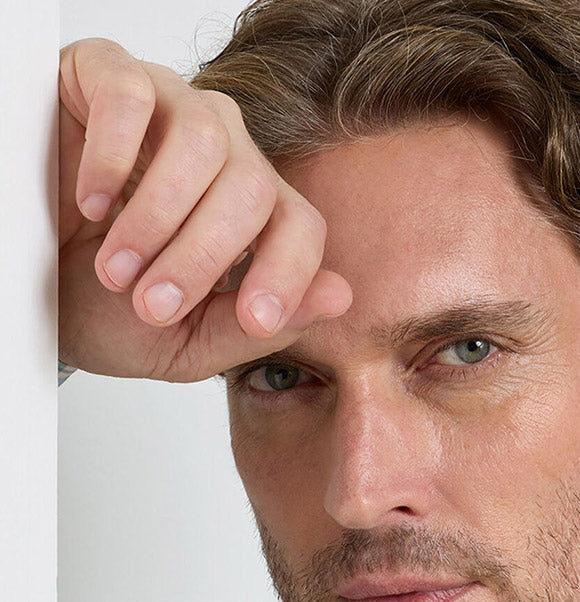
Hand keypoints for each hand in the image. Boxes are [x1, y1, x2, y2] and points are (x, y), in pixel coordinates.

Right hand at [58, 38, 351, 381]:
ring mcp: (171, 108)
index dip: (288, 274)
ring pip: (203, 143)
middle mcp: (224, 154)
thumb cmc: (105, 309)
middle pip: (254, 189)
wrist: (27, 286)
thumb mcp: (186, 340)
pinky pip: (133, 96)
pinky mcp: (109, 76)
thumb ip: (255, 326)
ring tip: (114, 266)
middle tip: (150, 303)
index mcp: (253, 215)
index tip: (253, 318)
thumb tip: (340, 294)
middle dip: (203, 259)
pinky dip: (112, 157)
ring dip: (156, 219)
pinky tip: (91, 201)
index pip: (302, 227)